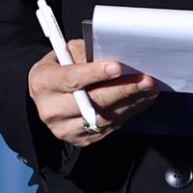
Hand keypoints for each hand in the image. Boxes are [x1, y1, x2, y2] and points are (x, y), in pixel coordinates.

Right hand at [28, 40, 159, 144]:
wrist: (48, 96)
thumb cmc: (60, 68)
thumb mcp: (65, 53)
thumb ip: (85, 54)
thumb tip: (113, 57)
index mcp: (43, 83)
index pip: (71, 79)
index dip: (95, 73)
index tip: (117, 66)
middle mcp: (51, 110)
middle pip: (92, 102)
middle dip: (122, 89)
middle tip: (145, 80)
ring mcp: (66, 129)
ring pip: (105, 117)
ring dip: (131, 102)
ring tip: (149, 88)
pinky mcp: (81, 139)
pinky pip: (110, 127)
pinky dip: (129, 112)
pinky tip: (141, 99)